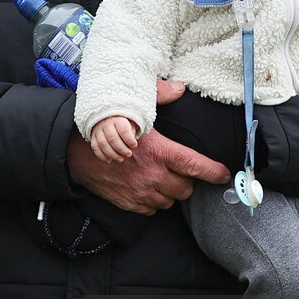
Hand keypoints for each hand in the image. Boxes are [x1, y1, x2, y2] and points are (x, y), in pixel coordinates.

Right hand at [68, 80, 230, 214]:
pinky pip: (152, 210)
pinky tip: (148, 189)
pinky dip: (154, 202)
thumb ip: (159, 95)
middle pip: (186, 189)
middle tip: (181, 172)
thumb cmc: (108, 129)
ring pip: (170, 201)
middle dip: (187, 181)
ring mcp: (140, 192)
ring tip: (163, 179)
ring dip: (170, 192)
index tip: (224, 174)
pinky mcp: (128, 203)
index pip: (196, 166)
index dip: (214, 172)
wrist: (75, 151)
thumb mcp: (133, 107)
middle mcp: (152, 175)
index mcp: (159, 151)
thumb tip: (179, 88)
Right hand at [90, 116, 137, 162]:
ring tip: (120, 159)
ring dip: (112, 154)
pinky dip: (102, 156)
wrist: (107, 119)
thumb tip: (130, 146)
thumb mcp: (129, 124)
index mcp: (117, 119)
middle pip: (112, 138)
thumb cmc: (122, 125)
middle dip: (122, 149)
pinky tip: (110, 160)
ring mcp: (98, 130)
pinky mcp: (93, 137)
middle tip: (128, 154)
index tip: (134, 145)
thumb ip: (131, 134)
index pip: (123, 130)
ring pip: (103, 144)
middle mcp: (106, 124)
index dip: (129, 140)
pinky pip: (95, 148)